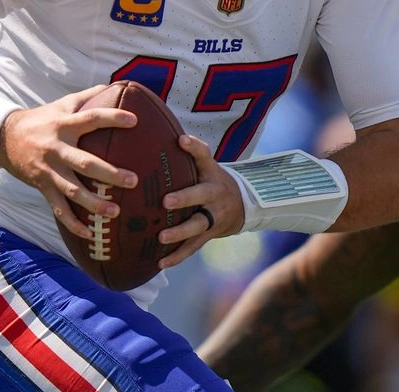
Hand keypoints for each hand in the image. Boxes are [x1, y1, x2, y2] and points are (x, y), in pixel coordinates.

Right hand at [0, 86, 137, 239]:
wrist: (3, 137)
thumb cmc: (42, 118)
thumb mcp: (62, 104)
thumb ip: (89, 96)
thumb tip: (119, 85)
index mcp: (64, 125)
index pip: (91, 119)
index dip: (112, 118)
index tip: (134, 121)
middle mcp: (57, 148)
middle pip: (85, 163)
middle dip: (110, 173)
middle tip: (133, 180)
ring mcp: (48, 170)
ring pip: (72, 191)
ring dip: (94, 203)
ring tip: (115, 212)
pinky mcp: (42, 186)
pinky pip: (58, 209)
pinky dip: (73, 223)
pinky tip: (89, 234)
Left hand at [156, 134, 243, 268]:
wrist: (243, 204)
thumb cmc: (211, 179)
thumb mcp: (205, 165)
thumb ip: (186, 154)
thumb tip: (155, 135)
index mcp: (211, 172)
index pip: (204, 155)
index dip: (194, 147)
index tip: (181, 140)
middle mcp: (214, 193)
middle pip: (201, 194)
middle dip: (185, 198)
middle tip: (166, 201)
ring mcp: (213, 215)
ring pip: (197, 225)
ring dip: (180, 232)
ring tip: (161, 237)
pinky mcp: (209, 234)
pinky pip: (193, 246)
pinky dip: (177, 256)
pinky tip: (160, 263)